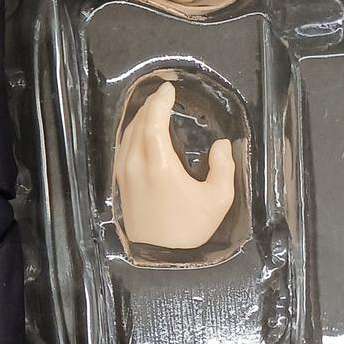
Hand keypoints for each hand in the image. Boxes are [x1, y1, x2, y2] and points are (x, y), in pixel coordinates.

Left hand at [115, 81, 234, 248]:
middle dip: (150, 105)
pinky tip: (142, 132)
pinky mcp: (120, 181)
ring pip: (127, 134)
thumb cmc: (190, 227)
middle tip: (164, 94)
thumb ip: (222, 168)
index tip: (168, 89)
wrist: (160, 255)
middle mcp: (136, 163)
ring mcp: (124, 172)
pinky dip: (133, 132)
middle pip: (138, 123)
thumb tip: (220, 144)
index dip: (159, 102)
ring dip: (140, 117)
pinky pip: (123, 147)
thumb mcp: (217, 199)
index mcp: (158, 164)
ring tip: (155, 108)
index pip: (153, 121)